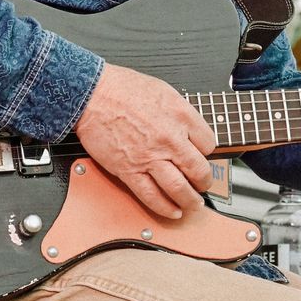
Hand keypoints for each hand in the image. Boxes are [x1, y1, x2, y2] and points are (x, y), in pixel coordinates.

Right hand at [75, 64, 215, 219]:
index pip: (208, 144)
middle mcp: (170, 139)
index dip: (207, 152)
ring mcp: (150, 157)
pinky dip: (165, 207)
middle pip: (199, 170)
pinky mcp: (129, 171)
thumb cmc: (122, 89)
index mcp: (181, 116)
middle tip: (203, 185)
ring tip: (193, 205)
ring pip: (179, 188)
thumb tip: (189, 128)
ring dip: (190, 200)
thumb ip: (180, 113)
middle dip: (204, 181)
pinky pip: (151, 196)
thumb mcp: (164, 91)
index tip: (202, 156)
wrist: (92, 95)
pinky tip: (173, 211)